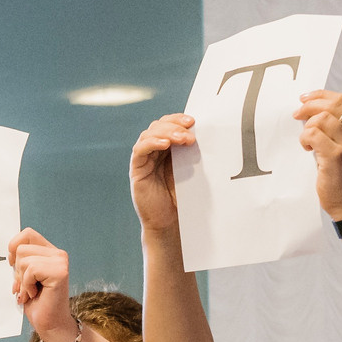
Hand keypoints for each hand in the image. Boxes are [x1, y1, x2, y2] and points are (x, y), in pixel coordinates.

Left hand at [6, 229, 73, 341]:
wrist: (50, 324)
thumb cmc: (37, 303)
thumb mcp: (24, 276)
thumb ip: (21, 260)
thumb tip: (11, 250)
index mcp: (50, 252)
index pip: (27, 234)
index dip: (14, 247)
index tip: (13, 265)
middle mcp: (58, 254)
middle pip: (21, 248)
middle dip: (17, 271)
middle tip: (26, 286)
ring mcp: (60, 261)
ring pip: (24, 259)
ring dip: (22, 280)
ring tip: (31, 291)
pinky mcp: (60, 272)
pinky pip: (30, 270)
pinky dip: (27, 285)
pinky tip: (35, 294)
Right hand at [128, 116, 194, 232]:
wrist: (169, 222)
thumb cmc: (181, 198)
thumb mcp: (190, 171)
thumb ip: (192, 153)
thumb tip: (205, 134)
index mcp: (166, 149)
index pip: (168, 125)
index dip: (178, 119)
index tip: (193, 121)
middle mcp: (153, 151)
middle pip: (158, 125)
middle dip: (174, 124)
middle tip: (190, 129)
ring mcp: (143, 160)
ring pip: (149, 134)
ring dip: (166, 132)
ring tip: (182, 139)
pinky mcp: (136, 170)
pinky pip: (140, 150)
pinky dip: (152, 143)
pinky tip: (165, 143)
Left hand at [296, 92, 341, 219]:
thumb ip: (341, 127)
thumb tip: (313, 109)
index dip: (321, 95)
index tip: (306, 98)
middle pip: (332, 105)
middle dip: (310, 106)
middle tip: (298, 114)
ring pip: (321, 118)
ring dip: (307, 127)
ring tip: (308, 141)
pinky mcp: (336, 156)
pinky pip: (312, 134)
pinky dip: (305, 139)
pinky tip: (308, 148)